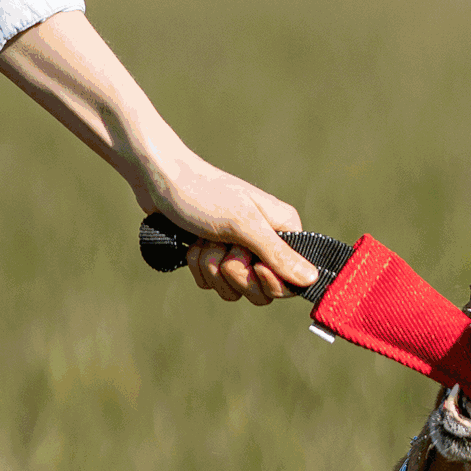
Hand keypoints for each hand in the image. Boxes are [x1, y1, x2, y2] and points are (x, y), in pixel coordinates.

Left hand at [142, 158, 316, 305]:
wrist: (158, 179)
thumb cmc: (202, 193)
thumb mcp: (243, 224)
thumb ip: (278, 254)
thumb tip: (312, 279)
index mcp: (282, 229)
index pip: (291, 280)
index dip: (271, 282)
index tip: (254, 265)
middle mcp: (264, 242)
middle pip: (261, 291)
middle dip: (234, 273)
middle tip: (223, 246)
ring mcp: (238, 251)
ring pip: (233, 289)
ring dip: (212, 267)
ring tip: (204, 239)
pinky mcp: (214, 257)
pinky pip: (212, 284)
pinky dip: (198, 267)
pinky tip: (193, 244)